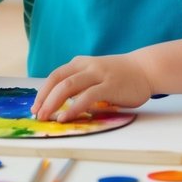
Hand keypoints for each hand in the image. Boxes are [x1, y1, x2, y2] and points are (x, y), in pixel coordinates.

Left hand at [31, 54, 152, 121]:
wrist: (146, 69)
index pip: (55, 76)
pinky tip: (66, 118)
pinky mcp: (110, 86)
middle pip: (58, 81)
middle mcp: (86, 66)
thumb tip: (61, 104)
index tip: (35, 107)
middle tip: (37, 115)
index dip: (43, 92)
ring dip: (54, 103)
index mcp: (80, 63)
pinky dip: (73, 108)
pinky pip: (87, 97)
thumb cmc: (120, 76)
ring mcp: (98, 75)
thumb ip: (81, 85)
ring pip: (68, 87)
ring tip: (47, 118)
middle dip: (44, 99)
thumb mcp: (95, 74)